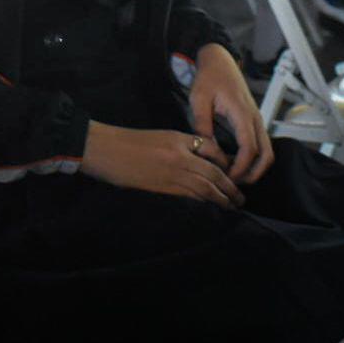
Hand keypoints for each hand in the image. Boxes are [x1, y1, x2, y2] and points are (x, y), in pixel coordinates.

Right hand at [79, 120, 244, 209]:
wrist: (102, 148)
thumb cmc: (125, 141)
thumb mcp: (157, 136)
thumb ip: (179, 147)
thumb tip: (198, 163)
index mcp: (178, 139)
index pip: (212, 150)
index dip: (225, 164)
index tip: (231, 173)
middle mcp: (180, 155)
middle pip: (214, 173)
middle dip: (230, 187)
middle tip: (240, 198)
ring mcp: (171, 172)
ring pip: (205, 187)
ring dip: (221, 198)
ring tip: (231, 206)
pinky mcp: (162, 187)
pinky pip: (190, 195)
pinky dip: (204, 200)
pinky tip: (210, 205)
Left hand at [190, 43, 273, 184]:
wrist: (219, 61)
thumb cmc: (208, 78)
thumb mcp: (199, 99)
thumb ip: (202, 123)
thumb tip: (205, 147)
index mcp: (242, 114)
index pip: (249, 148)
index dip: (241, 167)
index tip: (228, 178)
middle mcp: (255, 119)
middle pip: (266, 155)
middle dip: (253, 173)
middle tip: (234, 184)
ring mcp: (257, 120)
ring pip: (267, 151)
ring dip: (256, 167)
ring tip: (234, 177)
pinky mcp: (254, 121)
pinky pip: (261, 144)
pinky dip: (254, 158)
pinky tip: (235, 163)